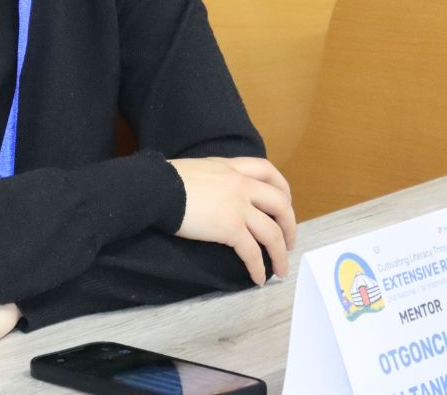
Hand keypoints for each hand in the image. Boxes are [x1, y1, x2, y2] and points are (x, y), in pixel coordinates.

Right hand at [167, 156, 296, 285]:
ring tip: (280, 271)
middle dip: (290, 226)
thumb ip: (217, 178)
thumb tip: (217, 192)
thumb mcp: (200, 169)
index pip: (269, 172)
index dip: (283, 189)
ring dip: (280, 254)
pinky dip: (258, 267)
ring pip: (272, 233)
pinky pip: (252, 252)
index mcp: (233, 168)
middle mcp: (242, 185)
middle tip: (289, 243)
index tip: (285, 204)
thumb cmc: (168, 179)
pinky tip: (258, 279)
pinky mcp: (230, 228)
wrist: (156, 188)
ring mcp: (239, 206)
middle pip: (280, 204)